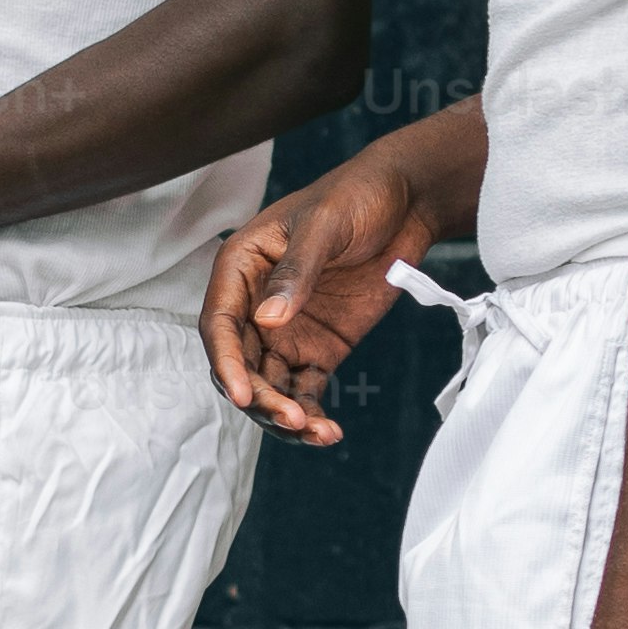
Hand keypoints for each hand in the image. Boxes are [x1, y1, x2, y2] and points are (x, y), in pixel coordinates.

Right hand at [201, 137, 445, 444]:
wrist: (408, 200)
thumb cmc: (357, 195)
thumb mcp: (325, 224)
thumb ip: (296, 272)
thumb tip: (267, 320)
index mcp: (241, 267)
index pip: (219, 325)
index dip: (226, 364)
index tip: (244, 395)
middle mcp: (255, 304)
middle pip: (241, 365)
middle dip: (260, 398)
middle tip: (292, 419)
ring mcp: (286, 331)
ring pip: (269, 387)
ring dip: (285, 415)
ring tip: (317, 432)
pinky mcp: (319, 349)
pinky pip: (304, 391)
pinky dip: (312, 415)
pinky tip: (328, 432)